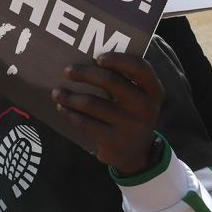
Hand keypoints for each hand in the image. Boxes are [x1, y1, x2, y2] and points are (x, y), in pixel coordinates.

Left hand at [53, 52, 162, 174]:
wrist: (136, 154)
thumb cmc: (130, 113)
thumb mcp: (137, 98)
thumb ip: (123, 79)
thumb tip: (84, 61)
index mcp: (154, 91)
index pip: (140, 68)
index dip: (119, 59)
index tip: (98, 57)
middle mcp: (146, 108)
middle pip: (110, 81)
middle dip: (84, 73)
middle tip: (67, 71)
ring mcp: (130, 126)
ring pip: (91, 103)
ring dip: (70, 96)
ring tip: (57, 92)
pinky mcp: (113, 141)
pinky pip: (85, 123)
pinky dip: (70, 113)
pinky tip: (62, 108)